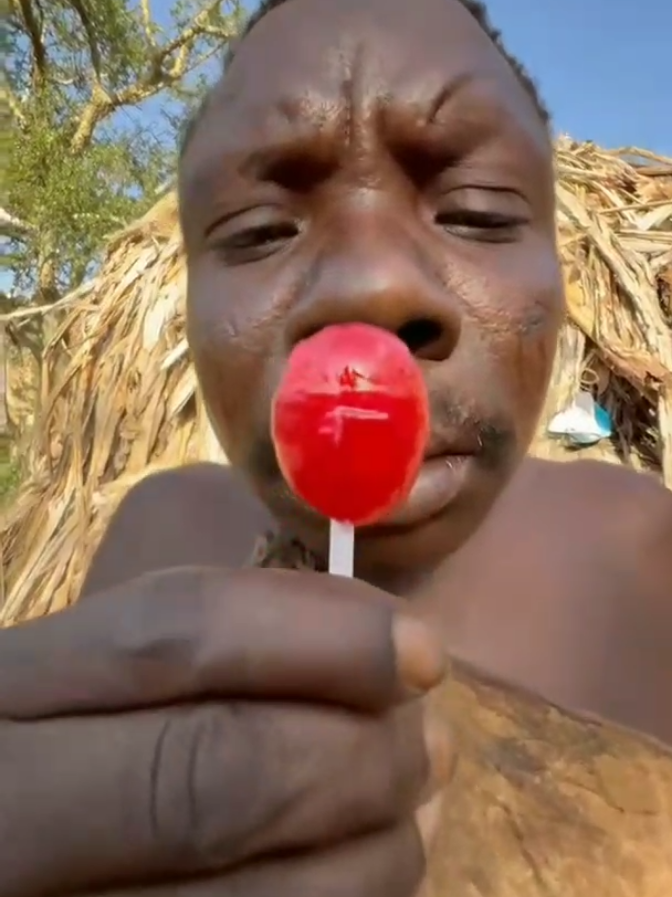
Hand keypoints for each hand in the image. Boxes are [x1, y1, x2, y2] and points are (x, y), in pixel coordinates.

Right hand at [0, 567, 452, 896]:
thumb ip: (210, 642)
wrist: (13, 845)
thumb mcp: (100, 671)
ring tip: (419, 815)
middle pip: (213, 778)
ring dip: (371, 854)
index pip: (171, 640)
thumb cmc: (62, 739)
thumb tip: (375, 630)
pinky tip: (367, 872)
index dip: (318, 638)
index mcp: (7, 695)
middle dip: (356, 755)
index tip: (420, 646)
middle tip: (433, 744)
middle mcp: (9, 818)